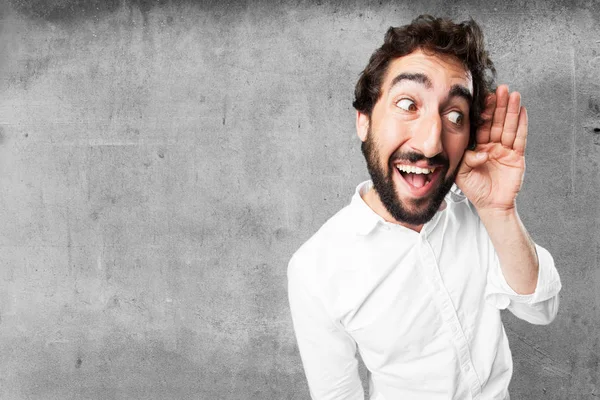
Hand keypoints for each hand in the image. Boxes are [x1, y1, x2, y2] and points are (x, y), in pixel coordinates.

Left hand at [456, 85, 526, 213]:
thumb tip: (481, 152)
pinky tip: (522, 111)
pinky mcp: (517, 156)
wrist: (491, 205)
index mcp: (477, 147)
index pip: (481, 126)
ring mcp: (505, 150)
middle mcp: (492, 146)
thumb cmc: (475, 189)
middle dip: (499, 105)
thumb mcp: (462, 173)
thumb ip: (467, 159)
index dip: (484, 112)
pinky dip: (522, 125)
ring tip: (514, 94)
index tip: (486, 96)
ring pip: (508, 127)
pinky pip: (520, 138)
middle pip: (496, 122)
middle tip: (502, 88)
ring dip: (511, 111)